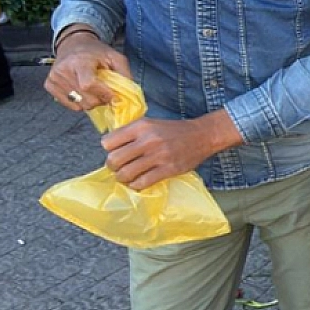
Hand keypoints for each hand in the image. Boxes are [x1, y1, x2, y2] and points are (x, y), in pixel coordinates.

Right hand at [45, 28, 131, 111]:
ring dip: (91, 102)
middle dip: (100, 100)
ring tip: (94, 90)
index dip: (103, 94)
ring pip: (79, 104)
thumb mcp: (115, 57)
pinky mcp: (49, 85)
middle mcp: (63, 70)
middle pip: (85, 99)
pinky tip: (83, 91)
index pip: (88, 85)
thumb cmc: (96, 52)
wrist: (73, 44)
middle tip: (105, 92)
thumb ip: (124, 75)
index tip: (112, 95)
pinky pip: (69, 105)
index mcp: (79, 61)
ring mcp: (54, 78)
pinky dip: (80, 102)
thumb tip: (127, 96)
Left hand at [102, 111, 241, 190]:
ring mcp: (158, 156)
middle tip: (119, 167)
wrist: (201, 135)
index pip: (108, 142)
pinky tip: (139, 182)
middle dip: (113, 167)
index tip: (116, 152)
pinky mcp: (168, 169)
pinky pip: (142, 183)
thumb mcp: (150, 124)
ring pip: (125, 174)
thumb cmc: (173, 130)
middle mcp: (148, 140)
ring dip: (123, 178)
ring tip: (127, 177)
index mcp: (141, 126)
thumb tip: (109, 148)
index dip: (109, 149)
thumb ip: (130, 133)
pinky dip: (136, 185)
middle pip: (114, 160)